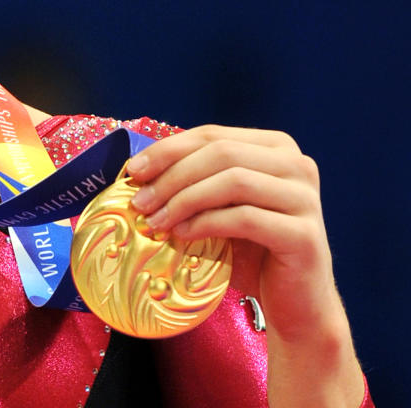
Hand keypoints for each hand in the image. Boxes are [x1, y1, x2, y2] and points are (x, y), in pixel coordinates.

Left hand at [125, 124, 364, 407]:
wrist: (294, 303)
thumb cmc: (249, 250)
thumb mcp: (218, 206)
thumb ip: (193, 180)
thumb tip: (136, 170)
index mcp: (275, 147)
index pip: (212, 135)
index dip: (168, 149)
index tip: (133, 171)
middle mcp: (297, 164)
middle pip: (221, 153)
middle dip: (172, 175)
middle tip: (140, 201)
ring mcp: (305, 198)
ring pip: (232, 181)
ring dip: (184, 199)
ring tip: (155, 221)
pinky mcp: (305, 235)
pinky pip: (245, 218)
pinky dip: (206, 223)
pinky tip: (182, 235)